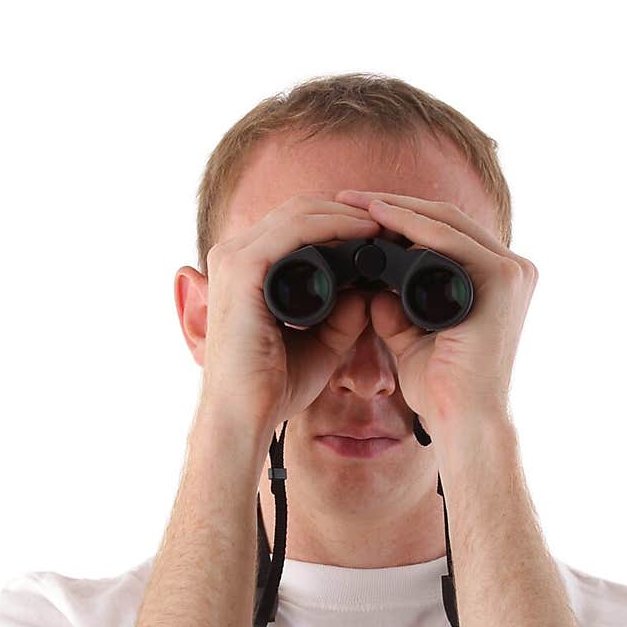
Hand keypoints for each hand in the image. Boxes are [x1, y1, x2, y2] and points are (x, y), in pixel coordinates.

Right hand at [198, 194, 382, 434]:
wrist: (244, 416)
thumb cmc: (274, 387)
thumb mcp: (321, 342)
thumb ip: (344, 315)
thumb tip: (370, 291)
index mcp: (248, 269)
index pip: (297, 223)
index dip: (341, 221)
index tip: (383, 234)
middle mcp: (235, 255)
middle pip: (299, 209)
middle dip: (349, 210)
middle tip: (392, 221)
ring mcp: (234, 258)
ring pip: (299, 211)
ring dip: (347, 212)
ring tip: (386, 223)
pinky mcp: (242, 269)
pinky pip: (295, 229)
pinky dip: (334, 224)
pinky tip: (365, 232)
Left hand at [336, 189, 537, 427]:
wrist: (464, 423)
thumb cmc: (441, 392)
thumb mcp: (412, 339)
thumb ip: (394, 311)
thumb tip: (369, 288)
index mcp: (493, 281)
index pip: (443, 234)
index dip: (398, 219)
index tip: (353, 215)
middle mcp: (510, 269)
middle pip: (444, 221)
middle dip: (392, 205)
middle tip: (345, 197)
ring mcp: (511, 271)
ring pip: (445, 221)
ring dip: (395, 207)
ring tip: (352, 201)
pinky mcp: (503, 277)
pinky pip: (449, 238)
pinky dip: (410, 223)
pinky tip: (376, 215)